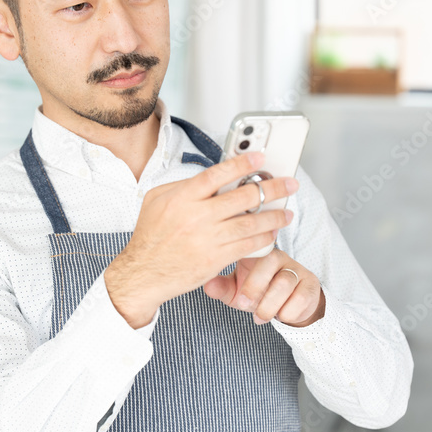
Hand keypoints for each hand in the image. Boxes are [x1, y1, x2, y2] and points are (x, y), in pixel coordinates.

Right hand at [107, 151, 297, 321]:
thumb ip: (182, 185)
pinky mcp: (215, 259)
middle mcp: (196, 216)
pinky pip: (247, 246)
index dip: (242, 164)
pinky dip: (263, 239)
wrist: (143, 272)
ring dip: (274, 216)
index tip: (260, 158)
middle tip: (288, 183)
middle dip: (271, 188)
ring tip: (287, 212)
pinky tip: (272, 233)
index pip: (217, 175)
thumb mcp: (156, 200)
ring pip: (250, 223)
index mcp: (182, 197)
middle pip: (242, 197)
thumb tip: (210, 176)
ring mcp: (207, 238)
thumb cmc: (150, 236)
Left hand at [203, 246, 324, 327]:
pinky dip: (288, 311)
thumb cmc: (260, 294)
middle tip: (244, 306)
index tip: (237, 296)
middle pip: (269, 263)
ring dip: (270, 305)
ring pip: (284, 282)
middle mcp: (278, 256)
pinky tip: (280, 316)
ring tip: (260, 317)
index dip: (242, 270)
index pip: (250, 249)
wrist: (290, 308)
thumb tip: (207, 285)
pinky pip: (301, 296)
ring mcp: (296, 269)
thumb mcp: (237, 292)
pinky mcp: (311, 284)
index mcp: (257, 253)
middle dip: (255, 288)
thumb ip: (222, 288)